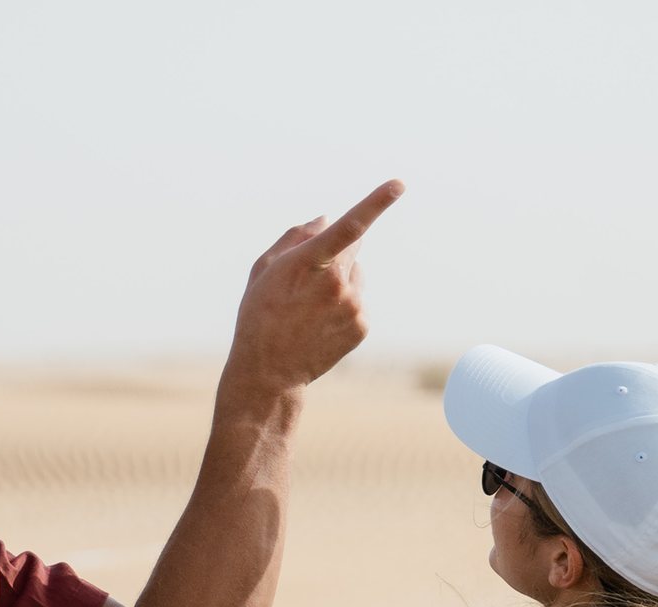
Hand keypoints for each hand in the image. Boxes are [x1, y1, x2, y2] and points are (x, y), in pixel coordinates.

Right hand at [226, 180, 405, 390]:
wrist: (269, 372)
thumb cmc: (259, 315)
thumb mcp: (264, 270)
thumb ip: (295, 237)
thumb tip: (326, 218)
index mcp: (308, 263)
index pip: (348, 226)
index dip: (376, 203)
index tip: (399, 184)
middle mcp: (336, 283)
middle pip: (353, 247)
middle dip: (337, 251)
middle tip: (309, 279)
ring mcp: (353, 305)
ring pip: (356, 275)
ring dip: (340, 281)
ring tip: (310, 308)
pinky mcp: (363, 325)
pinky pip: (359, 300)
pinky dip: (344, 305)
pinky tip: (321, 323)